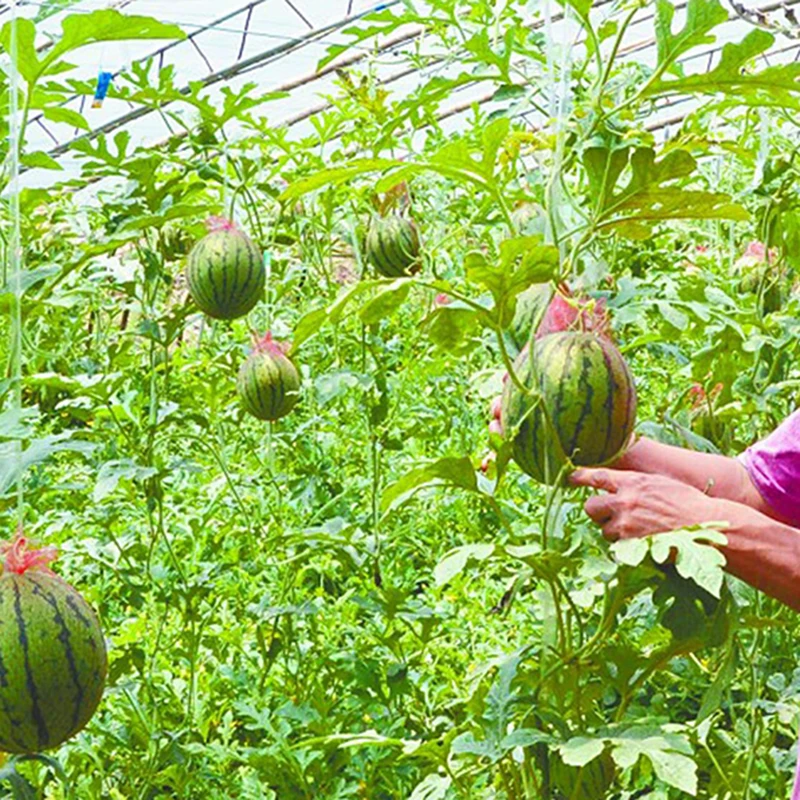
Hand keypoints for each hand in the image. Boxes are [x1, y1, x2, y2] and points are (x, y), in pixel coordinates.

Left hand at [569, 468, 723, 541]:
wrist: (705, 524)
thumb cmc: (686, 502)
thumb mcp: (659, 483)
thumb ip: (635, 483)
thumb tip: (616, 483)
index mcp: (632, 482)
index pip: (597, 477)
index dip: (580, 477)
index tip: (569, 477)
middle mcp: (625, 501)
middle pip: (590, 506)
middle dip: (596, 511)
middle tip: (609, 513)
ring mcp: (627, 524)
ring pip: (603, 529)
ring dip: (613, 530)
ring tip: (635, 528)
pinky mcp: (632, 544)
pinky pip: (617, 545)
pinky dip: (625, 544)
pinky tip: (642, 539)